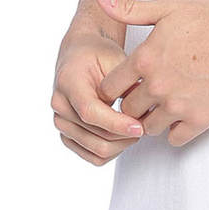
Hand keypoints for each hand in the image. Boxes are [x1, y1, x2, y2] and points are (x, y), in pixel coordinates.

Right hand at [51, 27, 143, 165]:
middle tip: (147, 125)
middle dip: (125, 136)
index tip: (139, 127)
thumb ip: (127, 83)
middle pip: (95, 136)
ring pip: (96, 150)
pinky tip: (126, 136)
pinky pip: (93, 155)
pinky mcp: (68, 135)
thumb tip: (147, 108)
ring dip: (122, 144)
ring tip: (139, 128)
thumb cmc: (98, 54)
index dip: (116, 124)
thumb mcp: (115, 60)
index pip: (90, 112)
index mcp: (69, 83)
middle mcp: (61, 105)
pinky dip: (113, 151)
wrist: (81, 55)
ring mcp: (62, 122)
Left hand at [95, 0, 208, 146]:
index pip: (109, 88)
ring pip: (148, 128)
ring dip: (152, 118)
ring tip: (165, 103)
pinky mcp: (200, 120)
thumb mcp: (170, 8)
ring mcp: (178, 106)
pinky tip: (183, 113)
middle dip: (133, 103)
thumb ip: (131, 9)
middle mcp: (157, 86)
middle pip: (127, 111)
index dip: (115, 87)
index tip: (127, 83)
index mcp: (145, 59)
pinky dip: (175, 130)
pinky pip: (174, 139)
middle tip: (146, 94)